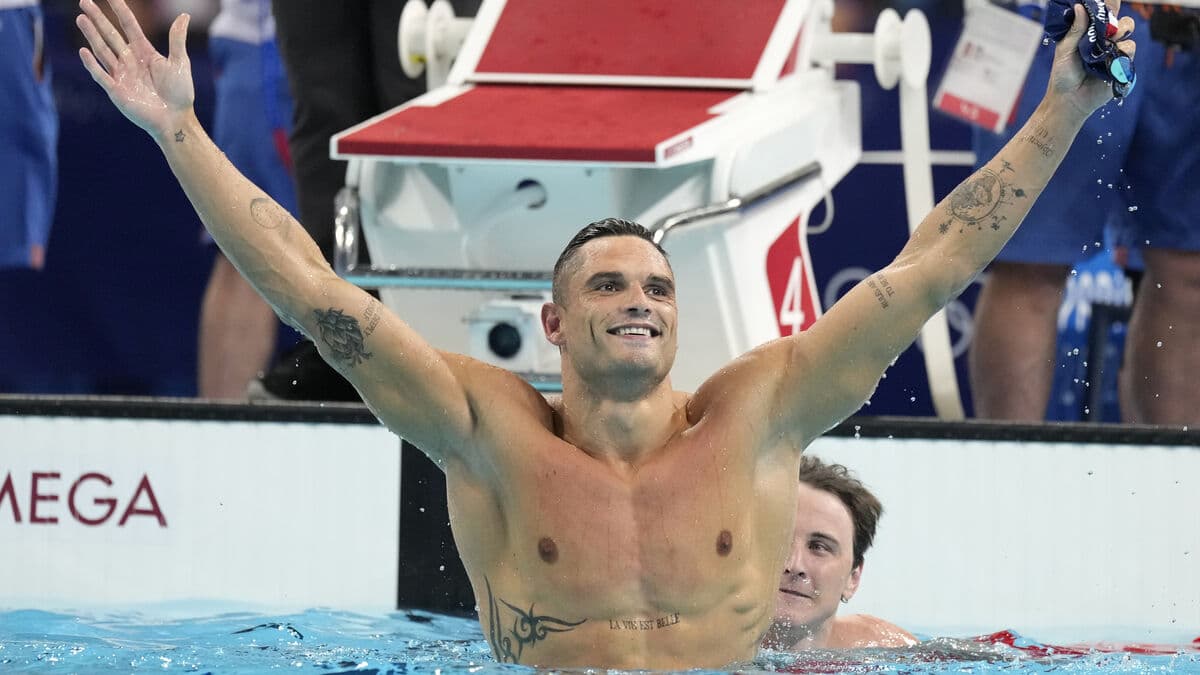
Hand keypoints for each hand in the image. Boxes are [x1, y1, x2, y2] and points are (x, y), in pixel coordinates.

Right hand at [76, 0, 193, 139]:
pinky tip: (83, 50)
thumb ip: (177, 39)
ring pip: (103, 51)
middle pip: (110, 35)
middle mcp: (130, 60)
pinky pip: (102, 75)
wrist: (176, 119)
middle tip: (84, 2)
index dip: (120, 10)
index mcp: (144, 52)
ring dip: (92, 35)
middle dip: (98, 19)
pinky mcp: (116, 90)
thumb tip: (184, 15)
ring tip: (81, 19)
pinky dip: (92, 64)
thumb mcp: (180, 62)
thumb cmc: (180, 92)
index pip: (129, 26)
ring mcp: (121, 75)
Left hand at [1047, 1, 1136, 116]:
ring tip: (1107, 44)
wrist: (1068, 99)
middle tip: (1106, 28)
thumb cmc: (1063, 74)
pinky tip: (1110, 59)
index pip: (1105, 13)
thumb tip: (1080, 6)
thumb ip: (1075, 29)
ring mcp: (1115, 51)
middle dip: (1116, 20)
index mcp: (1091, 33)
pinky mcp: (1122, 65)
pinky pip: (1129, 50)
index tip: (1109, 0)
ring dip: (1119, 34)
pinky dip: (1121, 51)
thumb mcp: (1065, 50)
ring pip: (1128, 32)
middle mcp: (1106, 40)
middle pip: (1122, 20)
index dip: (1109, 4)